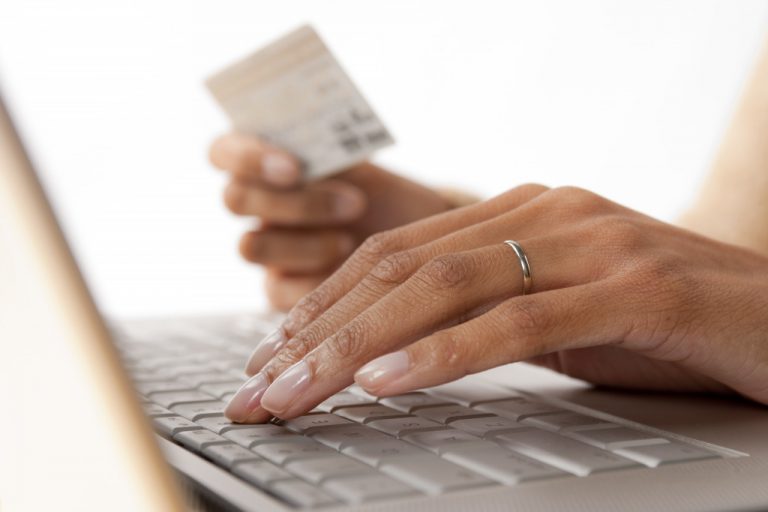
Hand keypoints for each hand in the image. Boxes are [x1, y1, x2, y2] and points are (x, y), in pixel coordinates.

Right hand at [209, 133, 457, 309]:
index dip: (247, 157)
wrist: (413, 235)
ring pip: (250, 246)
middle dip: (295, 202)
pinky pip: (276, 289)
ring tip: (352, 239)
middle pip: (235, 200)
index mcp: (264, 160)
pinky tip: (347, 269)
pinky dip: (312, 280)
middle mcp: (257, 203)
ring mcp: (265, 246)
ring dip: (304, 243)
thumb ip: (328, 147)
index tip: (295, 167)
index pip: (223, 151)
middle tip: (355, 203)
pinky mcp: (279, 288)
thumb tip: (319, 134)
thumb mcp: (362, 164)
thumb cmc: (381, 190)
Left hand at [223, 185, 767, 422]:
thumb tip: (398, 348)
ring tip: (296, 392)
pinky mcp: (633, 286)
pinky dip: (443, 354)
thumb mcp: (558, 316)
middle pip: (401, 271)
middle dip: (317, 332)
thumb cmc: (666, 324)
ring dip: (357, 348)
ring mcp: (591, 242)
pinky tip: (385, 385)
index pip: (394, 255)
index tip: (271, 355)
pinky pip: (517, 321)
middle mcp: (547, 212)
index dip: (323, 304)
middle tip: (259, 387)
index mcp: (522, 211)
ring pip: (443, 290)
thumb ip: (487, 314)